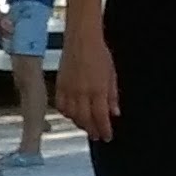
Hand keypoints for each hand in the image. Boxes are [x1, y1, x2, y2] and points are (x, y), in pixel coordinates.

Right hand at [62, 22, 117, 143]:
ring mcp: (69, 90)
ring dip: (79, 123)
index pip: (101, 116)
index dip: (104, 129)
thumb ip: (112, 96)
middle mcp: (82, 92)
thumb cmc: (98, 53)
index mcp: (98, 89)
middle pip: (85, 119)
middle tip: (97, 136)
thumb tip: (115, 112)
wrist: (81, 39)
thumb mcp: (112, 74)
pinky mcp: (59, 86)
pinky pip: (61, 106)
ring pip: (72, 115)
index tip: (108, 136)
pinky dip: (66, 113)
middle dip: (92, 130)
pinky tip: (72, 114)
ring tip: (86, 126)